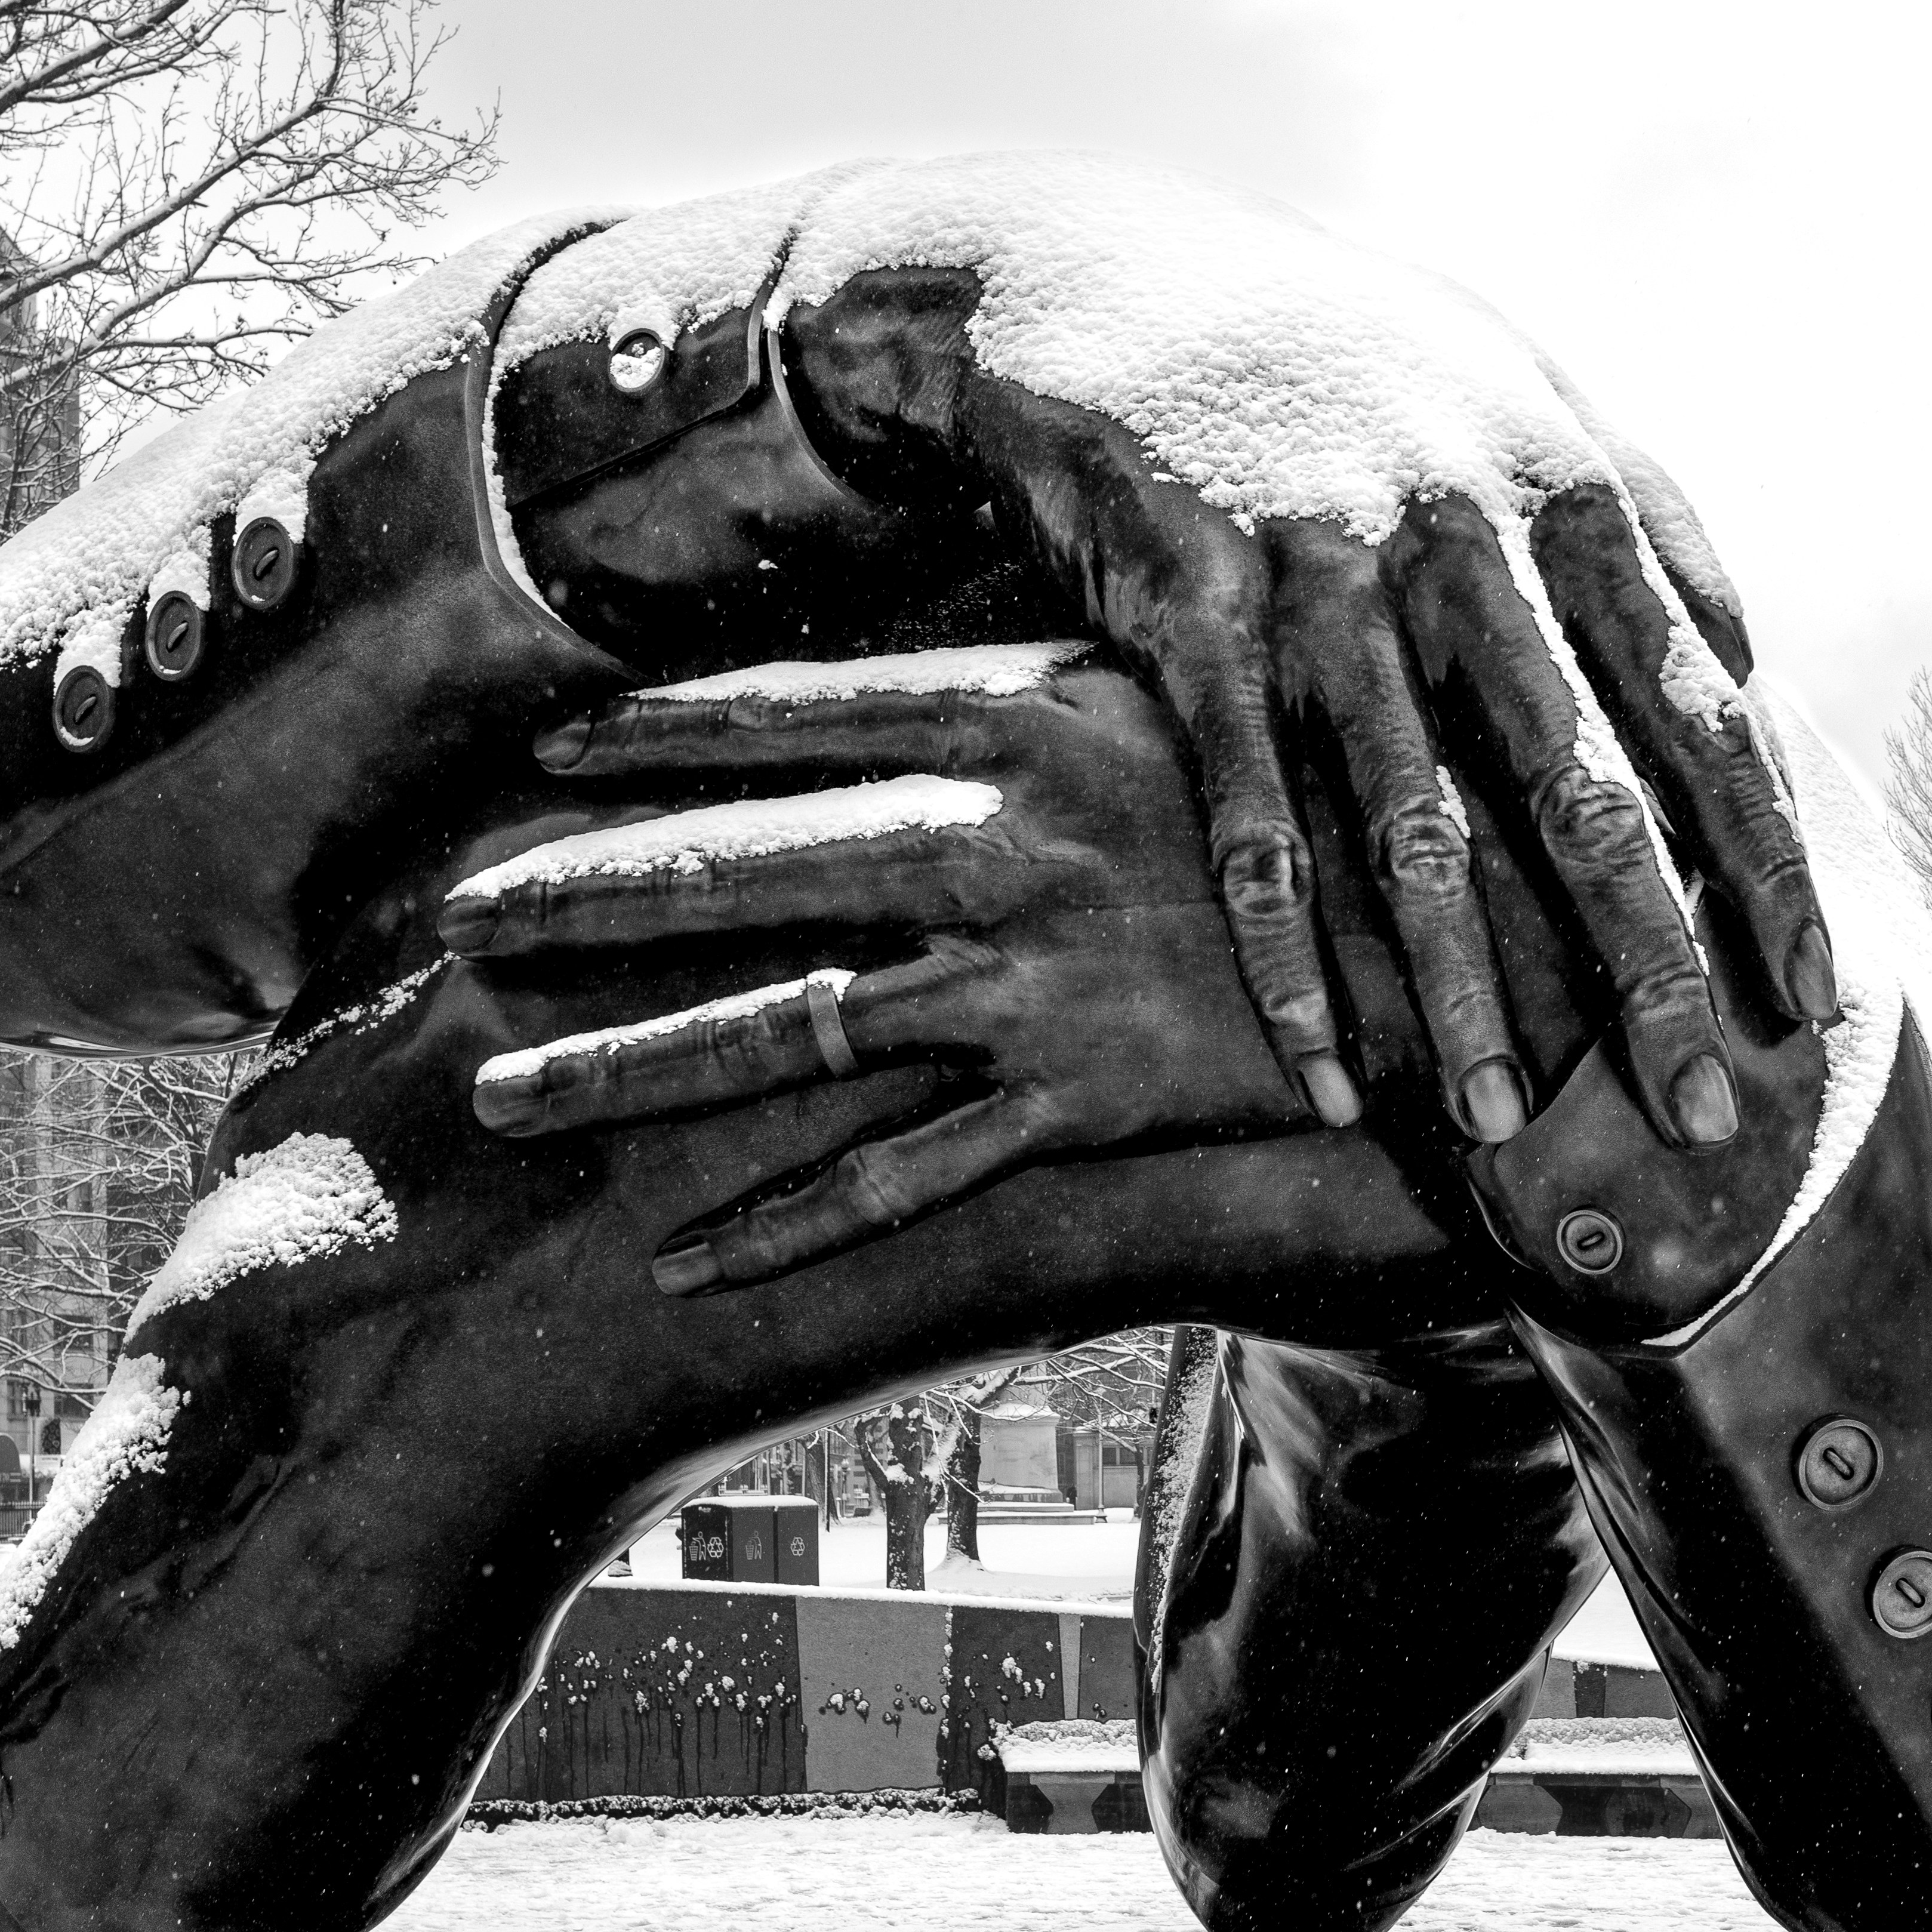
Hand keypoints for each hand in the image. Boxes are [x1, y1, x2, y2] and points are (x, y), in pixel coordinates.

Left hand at [442, 643, 1353, 1292]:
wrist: (1482, 935)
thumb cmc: (1327, 787)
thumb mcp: (1182, 691)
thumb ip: (1034, 687)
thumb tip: (899, 670)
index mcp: (1028, 720)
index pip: (795, 714)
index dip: (656, 734)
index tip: (539, 750)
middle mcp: (1011, 845)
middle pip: (754, 868)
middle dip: (585, 895)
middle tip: (449, 920)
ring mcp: (1042, 983)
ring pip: (793, 1030)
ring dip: (633, 1065)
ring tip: (499, 1094)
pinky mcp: (1085, 1103)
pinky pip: (909, 1178)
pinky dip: (791, 1226)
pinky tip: (679, 1261)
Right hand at [502, 155, 1833, 1158]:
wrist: (1101, 263)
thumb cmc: (1337, 359)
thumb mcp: (1506, 392)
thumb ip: (1638, 520)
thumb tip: (1749, 667)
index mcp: (1565, 488)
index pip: (1702, 713)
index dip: (1767, 867)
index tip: (1813, 1003)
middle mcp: (1461, 530)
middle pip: (1582, 789)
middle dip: (1650, 966)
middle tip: (1700, 1116)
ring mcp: (1323, 573)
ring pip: (1414, 823)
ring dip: (1462, 993)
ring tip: (1501, 1131)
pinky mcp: (1189, 608)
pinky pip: (1251, 814)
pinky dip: (1285, 952)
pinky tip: (1322, 1068)